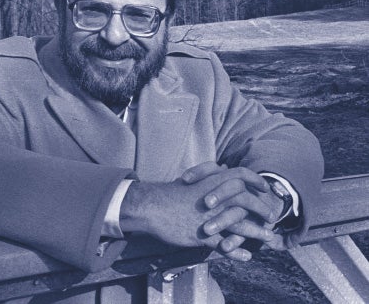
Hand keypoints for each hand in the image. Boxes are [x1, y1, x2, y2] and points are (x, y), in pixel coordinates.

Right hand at [120, 162, 270, 250]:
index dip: (256, 181)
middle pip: (247, 201)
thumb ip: (209, 174)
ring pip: (240, 226)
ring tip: (268, 237)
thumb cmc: (171, 193)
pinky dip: (236, 251)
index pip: (241, 176)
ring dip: (256, 232)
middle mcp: (215, 199)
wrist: (152, 207)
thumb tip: (222, 167)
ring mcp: (210, 217)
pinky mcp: (203, 235)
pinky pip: (225, 246)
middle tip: (270, 216)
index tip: (265, 188)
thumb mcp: (192, 180)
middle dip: (262, 208)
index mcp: (212, 183)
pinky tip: (246, 256)